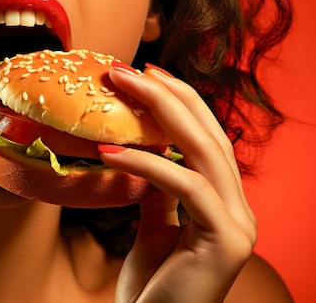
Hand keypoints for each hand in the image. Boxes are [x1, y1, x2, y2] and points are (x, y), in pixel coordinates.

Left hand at [98, 62, 256, 302]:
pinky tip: (109, 151)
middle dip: (170, 96)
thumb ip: (157, 192)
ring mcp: (238, 225)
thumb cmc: (153, 288)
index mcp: (224, 204)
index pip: (207, 138)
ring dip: (160, 113)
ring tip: (122, 88)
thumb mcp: (155, 228)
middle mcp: (239, 210)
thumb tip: (143, 154)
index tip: (147, 74)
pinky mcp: (226, 242)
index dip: (181, 102)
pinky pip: (185, 187)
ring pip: (205, 152)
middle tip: (131, 68)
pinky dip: (146, 163)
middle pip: (209, 135)